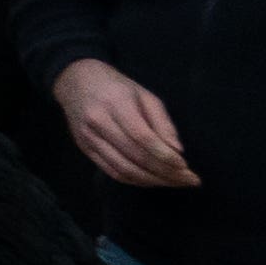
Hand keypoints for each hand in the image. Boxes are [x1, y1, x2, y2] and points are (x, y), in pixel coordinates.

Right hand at [60, 57, 201, 191]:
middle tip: (189, 180)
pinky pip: (112, 171)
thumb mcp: (145, 96)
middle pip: (134, 156)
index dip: (165, 155)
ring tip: (174, 183)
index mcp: (116, 104)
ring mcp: (88, 138)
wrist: (76, 82)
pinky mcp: (84, 148)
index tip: (186, 167)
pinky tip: (152, 180)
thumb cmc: (117, 86)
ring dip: (152, 181)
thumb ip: (162, 122)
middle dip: (165, 172)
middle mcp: (98, 122)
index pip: (142, 137)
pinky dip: (135, 180)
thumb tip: (177, 151)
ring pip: (123, 169)